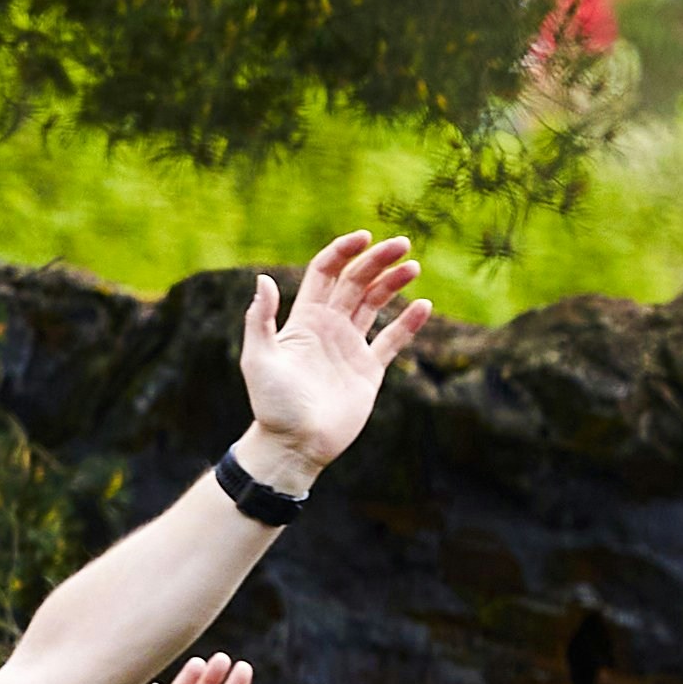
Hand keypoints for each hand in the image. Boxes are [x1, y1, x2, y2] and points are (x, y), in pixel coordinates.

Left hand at [234, 230, 426, 477]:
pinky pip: (392, 340)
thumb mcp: (259, 359)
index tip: (364, 238)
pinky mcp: (369, 369)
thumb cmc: (272, 405)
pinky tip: (423, 305)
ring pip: (375, 304)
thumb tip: (263, 280)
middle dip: (377, 260)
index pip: (325, 273)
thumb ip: (261, 320)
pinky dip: (408, 323)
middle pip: (356, 282)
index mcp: (304, 320)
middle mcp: (329, 328)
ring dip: (393, 282)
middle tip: (402, 244)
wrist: (295, 446)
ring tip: (413, 266)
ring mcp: (350, 347)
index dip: (343, 252)